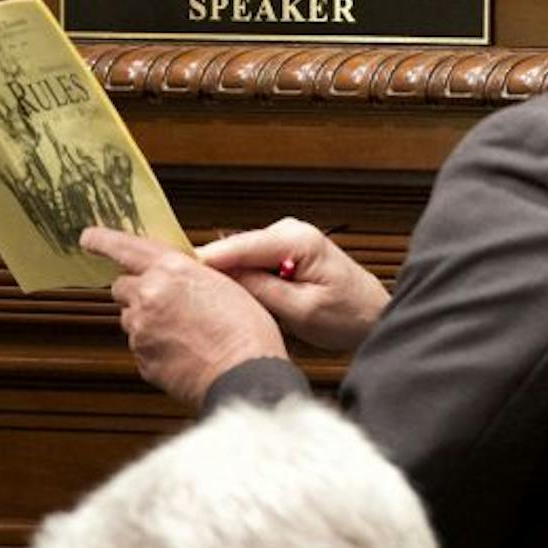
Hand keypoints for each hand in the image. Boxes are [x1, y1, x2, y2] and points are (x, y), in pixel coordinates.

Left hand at [81, 226, 286, 404]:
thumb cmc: (245, 331)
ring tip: (183, 331)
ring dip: (147, 320)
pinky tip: (182, 350)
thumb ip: (192, 276)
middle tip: (164, 300)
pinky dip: (154, 346)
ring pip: (131, 318)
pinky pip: (140, 346)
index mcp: (172, 270)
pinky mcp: (141, 359)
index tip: (89, 237)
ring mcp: (141, 329)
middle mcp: (149, 296)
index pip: (125, 248)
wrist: (245, 375)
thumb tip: (179, 276)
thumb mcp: (226, 285)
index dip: (103, 241)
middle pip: (122, 286)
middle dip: (137, 290)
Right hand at [196, 219, 389, 354]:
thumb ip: (262, 291)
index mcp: (298, 240)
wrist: (373, 315)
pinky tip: (228, 296)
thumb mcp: (302, 311)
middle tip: (183, 292)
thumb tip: (224, 279)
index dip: (205, 260)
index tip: (174, 270)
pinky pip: (252, 261)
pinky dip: (240, 277)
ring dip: (226, 276)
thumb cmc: (348, 315)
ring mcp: (287, 239)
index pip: (240, 246)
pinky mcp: (285, 251)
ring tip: (203, 299)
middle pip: (236, 248)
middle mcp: (291, 231)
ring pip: (242, 256)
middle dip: (212, 270)